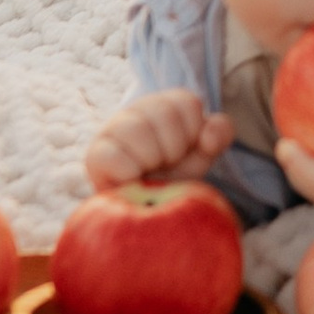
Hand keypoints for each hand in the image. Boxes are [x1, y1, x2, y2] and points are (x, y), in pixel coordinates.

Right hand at [86, 88, 234, 188]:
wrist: (144, 210)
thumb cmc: (172, 177)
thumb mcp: (201, 155)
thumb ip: (219, 134)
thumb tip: (207, 136)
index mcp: (163, 104)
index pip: (187, 102)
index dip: (192, 132)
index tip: (183, 150)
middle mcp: (135, 110)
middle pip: (164, 113)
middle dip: (173, 148)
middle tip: (164, 164)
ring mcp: (112, 130)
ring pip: (137, 130)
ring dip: (151, 159)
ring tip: (147, 171)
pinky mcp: (95, 155)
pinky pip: (115, 157)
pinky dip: (129, 173)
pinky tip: (132, 180)